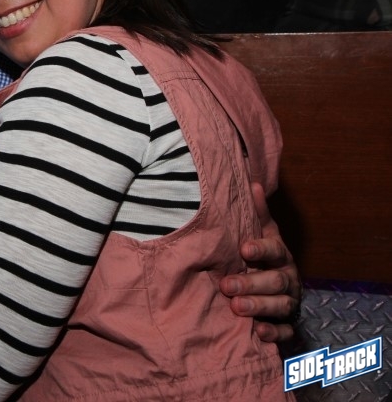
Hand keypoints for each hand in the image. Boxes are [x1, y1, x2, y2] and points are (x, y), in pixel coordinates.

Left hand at [219, 182, 301, 342]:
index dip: (262, 249)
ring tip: (236, 307)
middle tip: (227, 285)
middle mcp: (288, 279)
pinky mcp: (287, 325)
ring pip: (280, 306)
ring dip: (259, 307)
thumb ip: (256, 213)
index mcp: (280, 255)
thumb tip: (252, 183)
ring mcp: (289, 303)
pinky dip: (274, 333)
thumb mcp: (260, 233)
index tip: (243, 249)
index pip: (275, 250)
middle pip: (276, 281)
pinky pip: (285, 332)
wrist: (274, 287)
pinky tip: (259, 332)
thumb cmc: (261, 256)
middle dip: (253, 283)